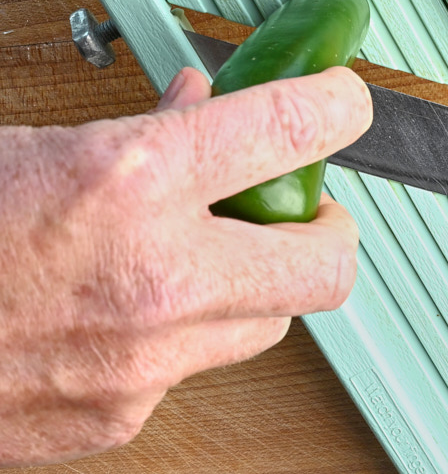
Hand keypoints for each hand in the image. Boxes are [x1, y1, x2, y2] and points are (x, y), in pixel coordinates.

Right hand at [0, 66, 371, 466]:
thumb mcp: (32, 142)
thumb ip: (137, 127)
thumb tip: (200, 102)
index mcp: (128, 179)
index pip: (294, 128)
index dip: (339, 104)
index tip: (345, 99)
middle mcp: (154, 276)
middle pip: (331, 262)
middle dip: (328, 228)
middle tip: (299, 203)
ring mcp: (142, 360)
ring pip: (272, 323)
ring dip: (259, 282)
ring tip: (211, 248)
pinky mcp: (119, 417)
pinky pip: (195, 369)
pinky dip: (187, 333)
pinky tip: (138, 303)